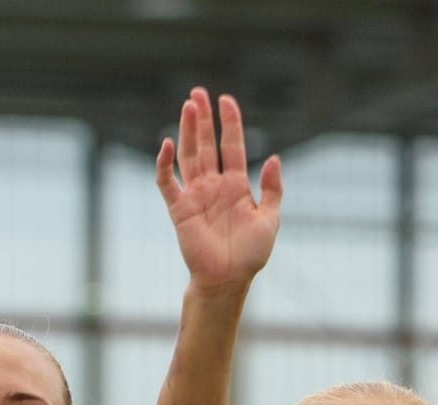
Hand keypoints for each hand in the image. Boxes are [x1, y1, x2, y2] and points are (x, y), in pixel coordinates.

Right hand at [156, 87, 282, 289]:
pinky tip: (168, 143)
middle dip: (203, 119)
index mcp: (236, 186)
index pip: (232, 146)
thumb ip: (273, 189)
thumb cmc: (250, 255)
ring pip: (189, 156)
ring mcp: (195, 195)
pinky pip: (167, 182)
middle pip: (207, 144)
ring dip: (188, 131)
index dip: (230, 122)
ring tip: (187, 106)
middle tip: (198, 92)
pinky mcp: (179, 209)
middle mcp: (214, 186)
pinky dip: (164, 163)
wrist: (227, 280)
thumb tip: (273, 159)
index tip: (226, 99)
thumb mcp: (271, 219)